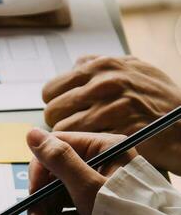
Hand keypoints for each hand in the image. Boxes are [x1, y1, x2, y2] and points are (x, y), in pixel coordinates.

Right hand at [26, 128, 134, 214]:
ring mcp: (98, 186)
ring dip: (48, 213)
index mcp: (104, 148)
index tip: (32, 192)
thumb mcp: (87, 186)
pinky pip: (70, 209)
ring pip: (60, 194)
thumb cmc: (122, 214)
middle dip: (42, 199)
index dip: (40, 169)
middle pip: (57, 174)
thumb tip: (31, 133)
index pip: (58, 147)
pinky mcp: (96, 207)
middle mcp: (100, 163)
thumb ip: (59, 160)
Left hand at [42, 54, 180, 171]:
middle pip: (52, 110)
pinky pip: (80, 143)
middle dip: (60, 123)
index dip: (57, 104)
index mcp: (102, 66)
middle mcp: (103, 83)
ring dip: (70, 140)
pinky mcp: (117, 130)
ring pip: (62, 129)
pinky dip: (82, 150)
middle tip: (75, 133)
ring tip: (85, 142)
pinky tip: (95, 150)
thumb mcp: (135, 70)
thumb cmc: (162, 101)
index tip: (68, 114)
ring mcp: (110, 107)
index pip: (51, 88)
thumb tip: (77, 64)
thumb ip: (103, 65)